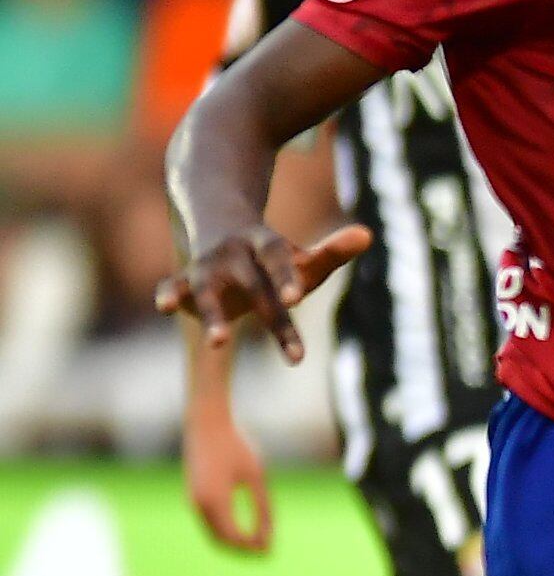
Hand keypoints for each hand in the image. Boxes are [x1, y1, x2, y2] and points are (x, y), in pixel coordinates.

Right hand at [155, 222, 367, 363]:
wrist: (221, 232)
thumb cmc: (273, 259)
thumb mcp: (302, 258)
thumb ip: (333, 251)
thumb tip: (367, 233)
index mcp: (266, 245)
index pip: (278, 259)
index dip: (285, 277)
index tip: (296, 298)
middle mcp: (235, 255)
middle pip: (254, 285)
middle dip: (268, 309)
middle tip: (287, 334)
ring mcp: (207, 269)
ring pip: (207, 291)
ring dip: (213, 316)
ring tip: (219, 343)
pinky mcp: (185, 282)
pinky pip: (173, 288)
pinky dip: (168, 296)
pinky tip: (164, 307)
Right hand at [181, 400, 271, 554]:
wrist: (206, 426)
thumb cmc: (236, 447)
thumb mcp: (256, 477)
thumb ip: (263, 506)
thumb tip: (269, 535)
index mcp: (215, 499)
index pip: (233, 536)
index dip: (252, 546)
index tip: (271, 549)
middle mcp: (199, 504)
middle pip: (221, 540)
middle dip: (243, 549)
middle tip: (266, 551)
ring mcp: (192, 501)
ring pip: (212, 534)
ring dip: (234, 542)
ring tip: (259, 542)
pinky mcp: (193, 496)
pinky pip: (208, 524)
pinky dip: (225, 532)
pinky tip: (244, 529)